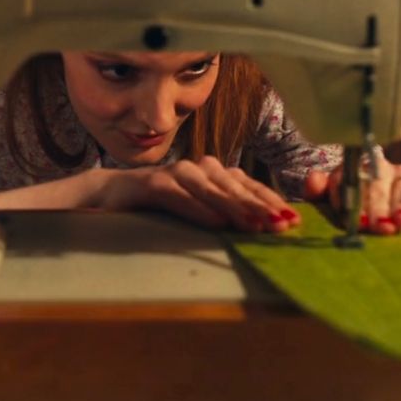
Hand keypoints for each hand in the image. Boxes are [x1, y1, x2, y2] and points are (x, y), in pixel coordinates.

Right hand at [88, 157, 300, 233]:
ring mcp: (176, 175)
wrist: (108, 196)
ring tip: (256, 224)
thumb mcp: (196, 211)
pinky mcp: (153, 184)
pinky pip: (180, 197)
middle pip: (236, 187)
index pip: (248, 186)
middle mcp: (198, 170)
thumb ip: (223, 215)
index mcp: (212, 175)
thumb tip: (261, 230)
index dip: (271, 201)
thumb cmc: (157, 208)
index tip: (292, 220)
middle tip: (282, 224)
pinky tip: (216, 223)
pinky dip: (199, 209)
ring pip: (212, 190)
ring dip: (236, 208)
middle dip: (261, 206)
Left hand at [302, 162, 400, 234]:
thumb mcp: (332, 201)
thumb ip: (319, 191)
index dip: (345, 197)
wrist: (392, 213)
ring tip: (400, 220)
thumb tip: (314, 179)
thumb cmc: (354, 208)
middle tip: (378, 226)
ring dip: (399, 204)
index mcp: (351, 172)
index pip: (343, 178)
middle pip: (374, 186)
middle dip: (376, 208)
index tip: (352, 218)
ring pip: (399, 186)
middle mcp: (378, 169)